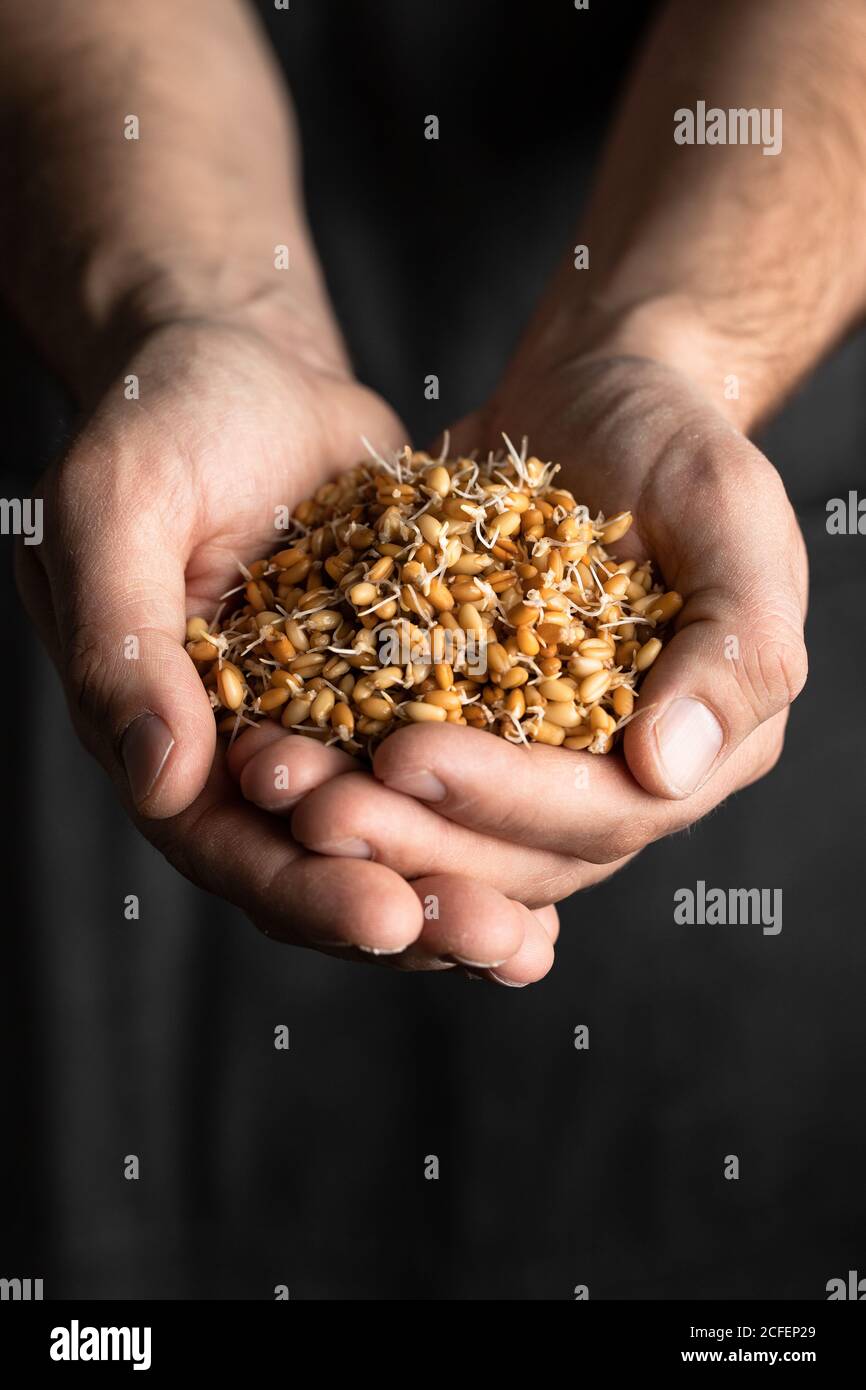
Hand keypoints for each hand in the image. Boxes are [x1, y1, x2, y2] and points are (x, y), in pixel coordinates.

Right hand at [17, 313, 557, 976]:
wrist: (246, 365)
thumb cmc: (160, 418)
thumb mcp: (115, 509)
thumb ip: (124, 645)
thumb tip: (163, 784)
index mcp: (158, 731)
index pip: (224, 844)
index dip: (302, 890)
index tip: (387, 914)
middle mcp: (237, 752)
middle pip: (318, 869)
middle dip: (407, 913)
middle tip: (497, 949)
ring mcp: (322, 726)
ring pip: (391, 839)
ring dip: (462, 890)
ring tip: (531, 946)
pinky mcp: (392, 689)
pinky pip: (444, 771)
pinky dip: (492, 817)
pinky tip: (562, 853)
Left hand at [276, 347, 806, 903]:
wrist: (594, 396)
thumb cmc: (678, 441)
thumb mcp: (731, 514)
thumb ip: (736, 646)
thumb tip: (668, 772)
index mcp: (701, 749)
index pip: (605, 813)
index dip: (508, 800)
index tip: (409, 757)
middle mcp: (619, 780)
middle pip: (517, 852)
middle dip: (416, 836)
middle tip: (316, 808)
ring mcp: (536, 763)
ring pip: (451, 832)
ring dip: (365, 823)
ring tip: (274, 786)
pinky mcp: (466, 729)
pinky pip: (398, 772)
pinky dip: (338, 769)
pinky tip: (263, 753)